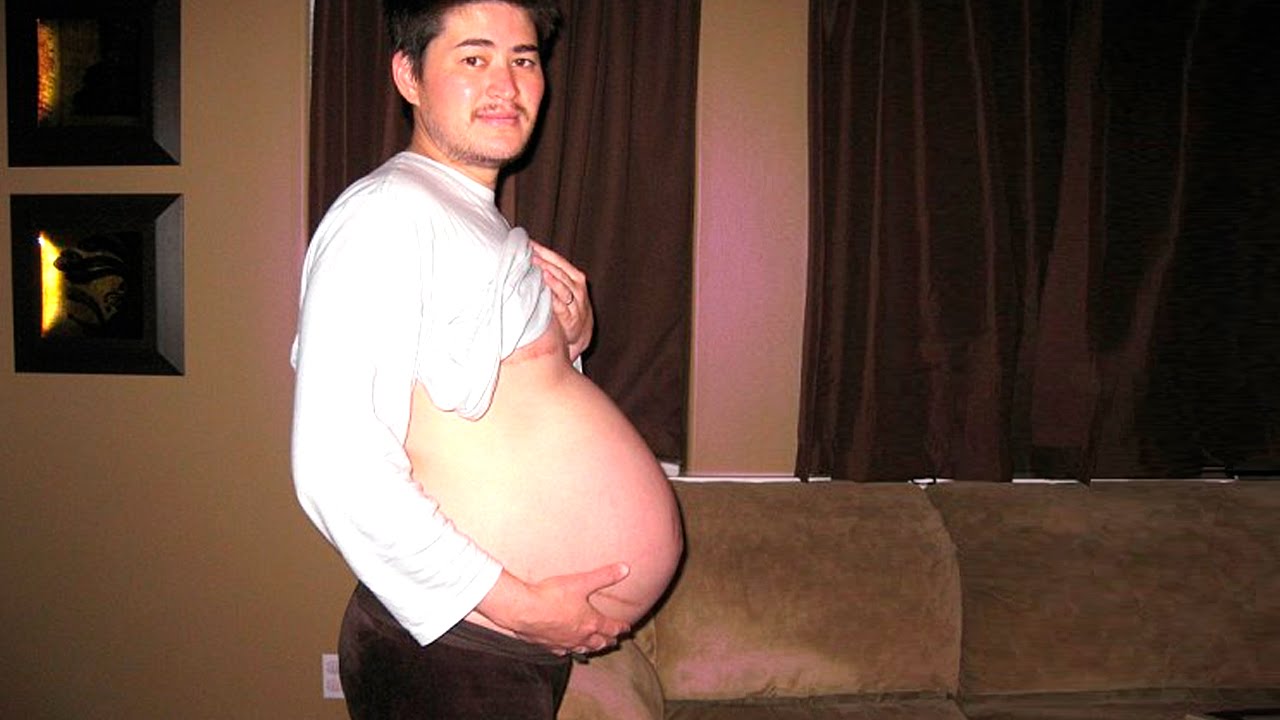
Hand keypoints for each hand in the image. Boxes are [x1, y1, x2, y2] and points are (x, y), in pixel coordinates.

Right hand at [476, 563, 631, 656]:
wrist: (524, 610)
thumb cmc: (552, 595)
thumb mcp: (581, 582)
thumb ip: (604, 576)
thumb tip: (625, 569)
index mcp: (590, 623)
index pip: (611, 628)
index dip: (620, 627)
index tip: (626, 629)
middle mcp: (579, 636)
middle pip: (598, 642)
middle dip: (608, 641)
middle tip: (613, 641)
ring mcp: (563, 643)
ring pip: (581, 649)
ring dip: (591, 648)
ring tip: (594, 647)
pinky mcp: (547, 645)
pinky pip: (562, 652)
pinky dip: (567, 651)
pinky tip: (565, 650)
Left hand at [530, 241, 593, 361]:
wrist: (581, 333)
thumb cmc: (570, 306)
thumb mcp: (564, 288)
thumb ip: (551, 274)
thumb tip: (529, 258)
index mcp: (575, 276)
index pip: (558, 259)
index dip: (543, 251)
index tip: (528, 243)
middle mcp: (577, 287)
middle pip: (560, 270)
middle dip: (545, 262)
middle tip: (530, 254)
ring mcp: (576, 302)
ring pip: (563, 287)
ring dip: (551, 278)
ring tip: (540, 269)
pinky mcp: (571, 317)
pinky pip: (562, 306)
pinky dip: (554, 299)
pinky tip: (546, 294)